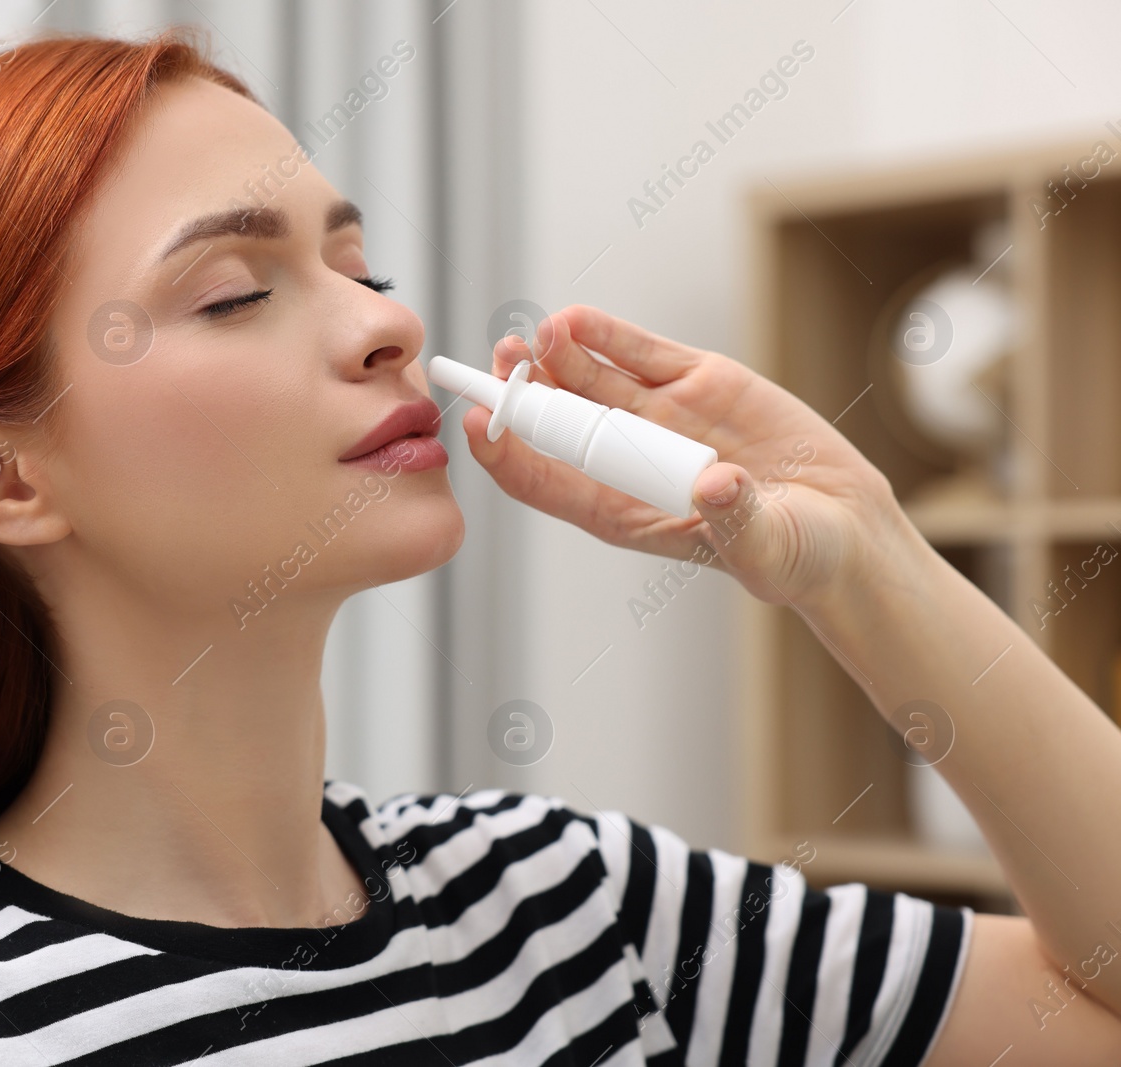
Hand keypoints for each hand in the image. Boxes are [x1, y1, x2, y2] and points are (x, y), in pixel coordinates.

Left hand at [458, 304, 916, 610]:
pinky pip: (641, 353)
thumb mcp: (768, 549)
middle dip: (523, 393)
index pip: (545, 481)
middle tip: (500, 363)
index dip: (506, 453)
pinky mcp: (699, 383)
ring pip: (590, 380)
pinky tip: (573, 320)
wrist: (846, 527)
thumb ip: (739, 520)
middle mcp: (630, 460)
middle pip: (556, 421)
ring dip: (557, 357)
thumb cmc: (795, 555)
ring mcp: (662, 417)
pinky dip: (607, 336)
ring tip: (534, 336)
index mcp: (624, 510)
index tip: (477, 424)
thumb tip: (716, 484)